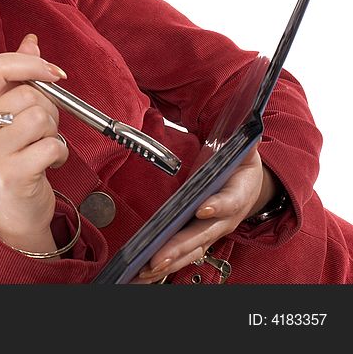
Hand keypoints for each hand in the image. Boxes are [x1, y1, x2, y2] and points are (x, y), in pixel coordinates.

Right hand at [0, 33, 68, 250]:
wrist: (14, 208)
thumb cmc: (14, 155)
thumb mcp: (10, 114)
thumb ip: (18, 76)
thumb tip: (30, 41)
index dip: (29, 63)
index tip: (54, 72)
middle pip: (26, 94)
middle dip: (48, 109)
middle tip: (42, 129)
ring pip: (41, 118)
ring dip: (53, 132)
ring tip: (41, 146)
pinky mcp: (9, 174)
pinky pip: (51, 145)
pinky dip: (59, 153)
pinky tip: (47, 163)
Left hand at [134, 146, 267, 282]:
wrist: (250, 187)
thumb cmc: (240, 167)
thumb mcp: (245, 149)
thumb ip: (242, 138)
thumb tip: (247, 119)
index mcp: (238, 193)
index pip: (230, 201)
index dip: (218, 205)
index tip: (204, 208)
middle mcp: (225, 219)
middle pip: (202, 236)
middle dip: (179, 248)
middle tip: (158, 257)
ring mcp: (211, 232)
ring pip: (190, 252)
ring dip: (167, 263)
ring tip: (144, 271)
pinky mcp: (199, 240)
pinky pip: (181, 256)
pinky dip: (163, 267)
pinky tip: (143, 274)